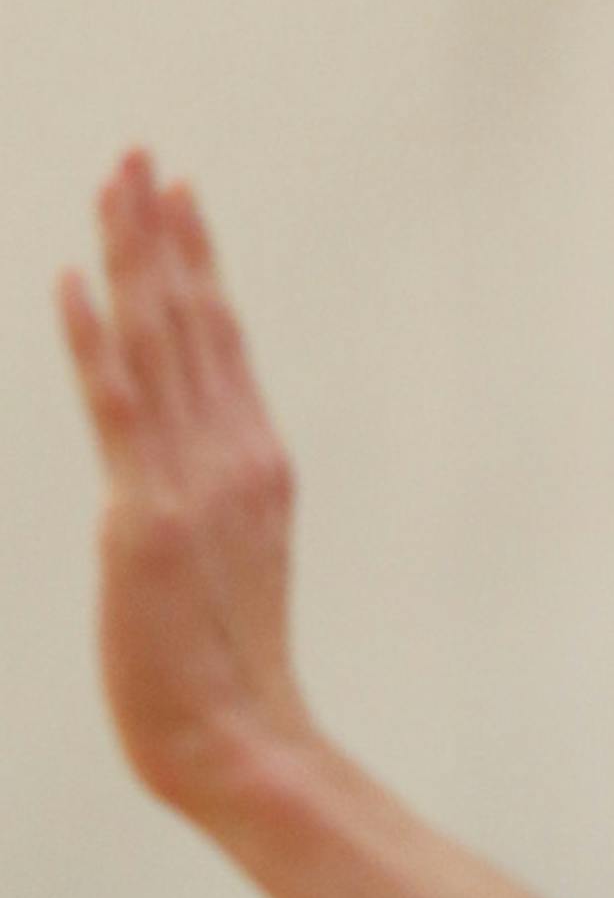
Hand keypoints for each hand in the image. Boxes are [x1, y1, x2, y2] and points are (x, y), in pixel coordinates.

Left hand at [58, 153, 314, 820]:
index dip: (196, 263)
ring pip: (160, 342)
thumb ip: (214, 504)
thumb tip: (186, 476)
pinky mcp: (145, 514)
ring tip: (114, 184)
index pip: (221, 341)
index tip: (177, 196)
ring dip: (133, 256)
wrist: (239, 743)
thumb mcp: (229, 567)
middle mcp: (233, 454)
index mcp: (256, 463)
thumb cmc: (225, 674)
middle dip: (161, 233)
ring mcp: (193, 479)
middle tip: (140, 155)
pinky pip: (117, 405)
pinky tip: (73, 280)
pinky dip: (95, 338)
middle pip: (193, 320)